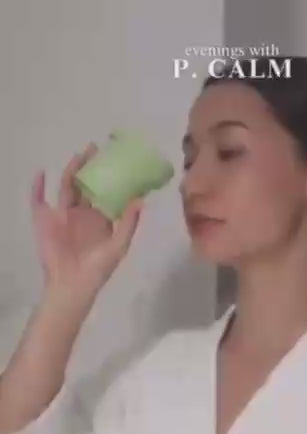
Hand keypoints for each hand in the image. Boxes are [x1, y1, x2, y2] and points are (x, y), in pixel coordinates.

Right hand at [31, 143, 142, 298]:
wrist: (72, 285)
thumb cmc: (98, 268)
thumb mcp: (118, 246)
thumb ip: (129, 223)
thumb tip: (141, 199)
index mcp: (99, 218)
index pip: (105, 192)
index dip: (110, 176)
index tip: (117, 159)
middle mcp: (81, 213)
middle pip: (85, 184)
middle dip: (90, 166)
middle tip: (97, 148)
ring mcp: (62, 215)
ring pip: (66, 187)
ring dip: (71, 170)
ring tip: (80, 155)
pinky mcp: (45, 220)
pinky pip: (39, 199)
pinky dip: (38, 186)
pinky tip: (42, 173)